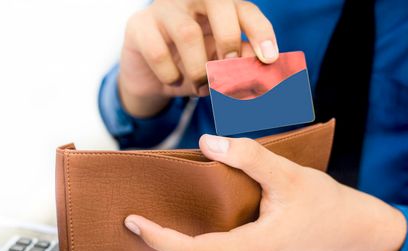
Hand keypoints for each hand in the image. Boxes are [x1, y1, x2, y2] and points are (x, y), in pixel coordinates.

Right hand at [119, 0, 278, 116]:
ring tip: (200, 86)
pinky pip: (157, 50)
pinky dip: (169, 73)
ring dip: (198, 68)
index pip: (244, 9)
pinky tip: (172, 80)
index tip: (269, 58)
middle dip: (228, 38)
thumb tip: (260, 66)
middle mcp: (192, 0)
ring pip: (187, 32)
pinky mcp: (138, 26)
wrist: (150, 77)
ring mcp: (164, 10)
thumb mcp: (218, 67)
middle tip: (229, 66)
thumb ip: (239, 63)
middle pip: (217, 2)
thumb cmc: (190, 67)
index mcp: (218, 8)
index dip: (260, 31)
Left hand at [124, 135, 407, 250]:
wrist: (351, 228)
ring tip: (169, 232)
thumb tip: (208, 143)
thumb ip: (247, 156)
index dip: (159, 238)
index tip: (136, 221)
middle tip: (151, 234)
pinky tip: (196, 231)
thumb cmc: (323, 203)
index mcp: (255, 248)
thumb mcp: (287, 173)